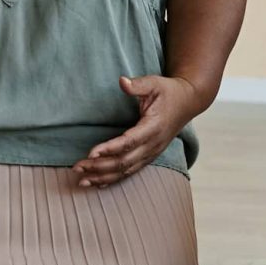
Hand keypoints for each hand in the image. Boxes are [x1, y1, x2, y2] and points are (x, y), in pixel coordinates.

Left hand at [73, 75, 200, 187]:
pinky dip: (113, 179)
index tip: (91, 152)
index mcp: (153, 127)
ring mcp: (152, 153)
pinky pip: (130, 172)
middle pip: (124, 161)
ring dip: (103, 177)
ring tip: (82, 180)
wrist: (188, 102)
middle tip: (78, 167)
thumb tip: (122, 81)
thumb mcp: (155, 83)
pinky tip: (98, 183)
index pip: (129, 142)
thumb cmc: (169, 92)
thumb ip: (138, 84)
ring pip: (126, 171)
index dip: (109, 149)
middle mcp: (153, 145)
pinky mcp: (149, 157)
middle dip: (100, 166)